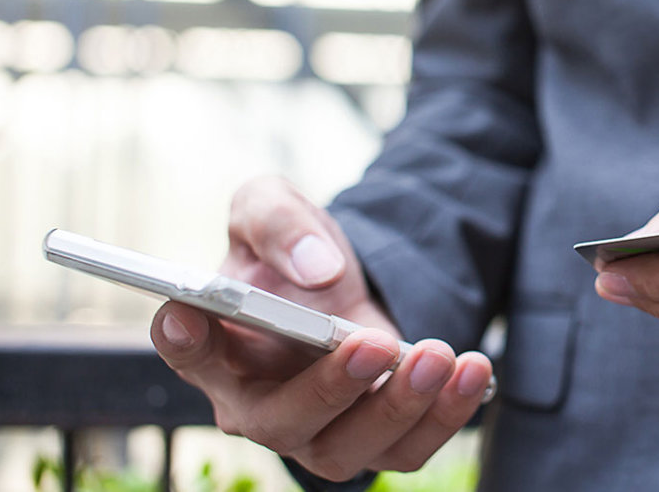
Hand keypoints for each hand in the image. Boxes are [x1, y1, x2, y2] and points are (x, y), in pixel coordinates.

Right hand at [149, 176, 493, 480]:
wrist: (347, 279)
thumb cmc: (294, 252)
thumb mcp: (274, 207)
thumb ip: (279, 222)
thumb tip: (318, 270)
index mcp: (216, 347)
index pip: (187, 351)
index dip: (184, 340)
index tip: (190, 313)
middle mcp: (256, 404)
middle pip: (279, 422)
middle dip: (330, 387)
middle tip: (373, 343)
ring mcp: (315, 433)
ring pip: (348, 449)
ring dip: (399, 407)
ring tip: (437, 355)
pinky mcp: (372, 441)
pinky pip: (406, 450)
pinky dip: (445, 416)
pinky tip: (473, 371)